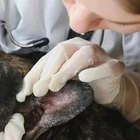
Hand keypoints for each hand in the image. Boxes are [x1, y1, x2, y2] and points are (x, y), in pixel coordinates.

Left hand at [16, 38, 139, 122]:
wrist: (111, 90)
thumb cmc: (84, 83)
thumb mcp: (62, 80)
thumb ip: (45, 81)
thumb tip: (24, 92)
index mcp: (69, 47)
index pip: (49, 56)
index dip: (36, 73)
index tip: (26, 91)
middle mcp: (84, 46)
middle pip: (63, 52)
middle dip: (49, 71)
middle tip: (38, 91)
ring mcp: (101, 55)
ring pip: (84, 56)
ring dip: (67, 70)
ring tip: (55, 86)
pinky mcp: (115, 67)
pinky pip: (106, 66)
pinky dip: (95, 71)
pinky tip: (84, 78)